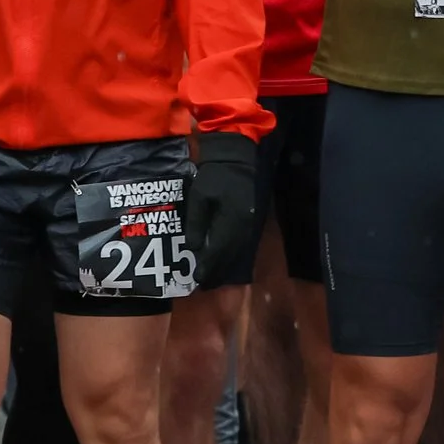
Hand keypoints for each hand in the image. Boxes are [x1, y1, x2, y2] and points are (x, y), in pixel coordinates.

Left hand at [184, 132, 260, 286]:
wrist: (237, 159)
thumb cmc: (215, 176)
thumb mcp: (199, 196)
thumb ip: (195, 223)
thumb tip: (192, 247)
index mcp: (230, 221)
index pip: (218, 251)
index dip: (208, 266)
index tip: (198, 279)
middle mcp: (243, 227)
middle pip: (229, 256)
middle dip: (217, 271)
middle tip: (204, 284)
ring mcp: (250, 224)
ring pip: (237, 252)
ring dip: (225, 266)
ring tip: (214, 277)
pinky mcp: (251, 220)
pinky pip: (242, 244)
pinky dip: (232, 255)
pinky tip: (225, 260)